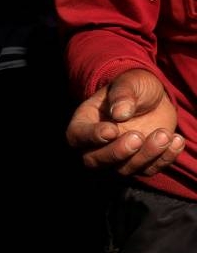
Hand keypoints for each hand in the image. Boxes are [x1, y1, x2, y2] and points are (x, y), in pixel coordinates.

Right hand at [66, 68, 184, 176]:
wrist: (154, 98)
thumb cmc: (134, 87)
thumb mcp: (129, 82)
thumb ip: (122, 94)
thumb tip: (120, 113)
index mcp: (84, 122)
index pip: (77, 136)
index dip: (91, 137)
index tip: (112, 130)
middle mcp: (95, 145)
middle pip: (95, 160)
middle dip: (118, 152)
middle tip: (137, 136)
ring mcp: (118, 157)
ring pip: (124, 169)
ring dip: (145, 155)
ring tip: (164, 134)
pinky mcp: (141, 163)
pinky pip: (149, 170)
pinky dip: (164, 159)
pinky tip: (176, 141)